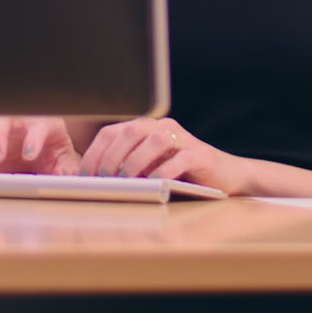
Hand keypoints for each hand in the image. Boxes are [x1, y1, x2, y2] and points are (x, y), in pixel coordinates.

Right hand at [0, 116, 80, 175]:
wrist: (43, 158)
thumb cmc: (54, 154)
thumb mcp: (65, 161)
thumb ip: (66, 168)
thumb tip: (71, 178)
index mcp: (42, 122)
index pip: (37, 124)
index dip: (33, 138)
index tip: (30, 154)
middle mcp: (15, 121)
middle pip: (2, 118)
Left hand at [78, 117, 251, 194]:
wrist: (225, 177)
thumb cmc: (180, 177)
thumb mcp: (148, 169)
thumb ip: (126, 168)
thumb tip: (95, 183)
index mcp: (145, 128)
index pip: (112, 132)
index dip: (96, 153)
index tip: (86, 176)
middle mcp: (162, 127)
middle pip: (130, 131)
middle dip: (112, 157)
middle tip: (104, 180)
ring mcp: (183, 138)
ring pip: (154, 140)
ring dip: (136, 161)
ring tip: (127, 181)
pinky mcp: (200, 154)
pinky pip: (179, 158)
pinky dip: (163, 171)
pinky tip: (154, 184)